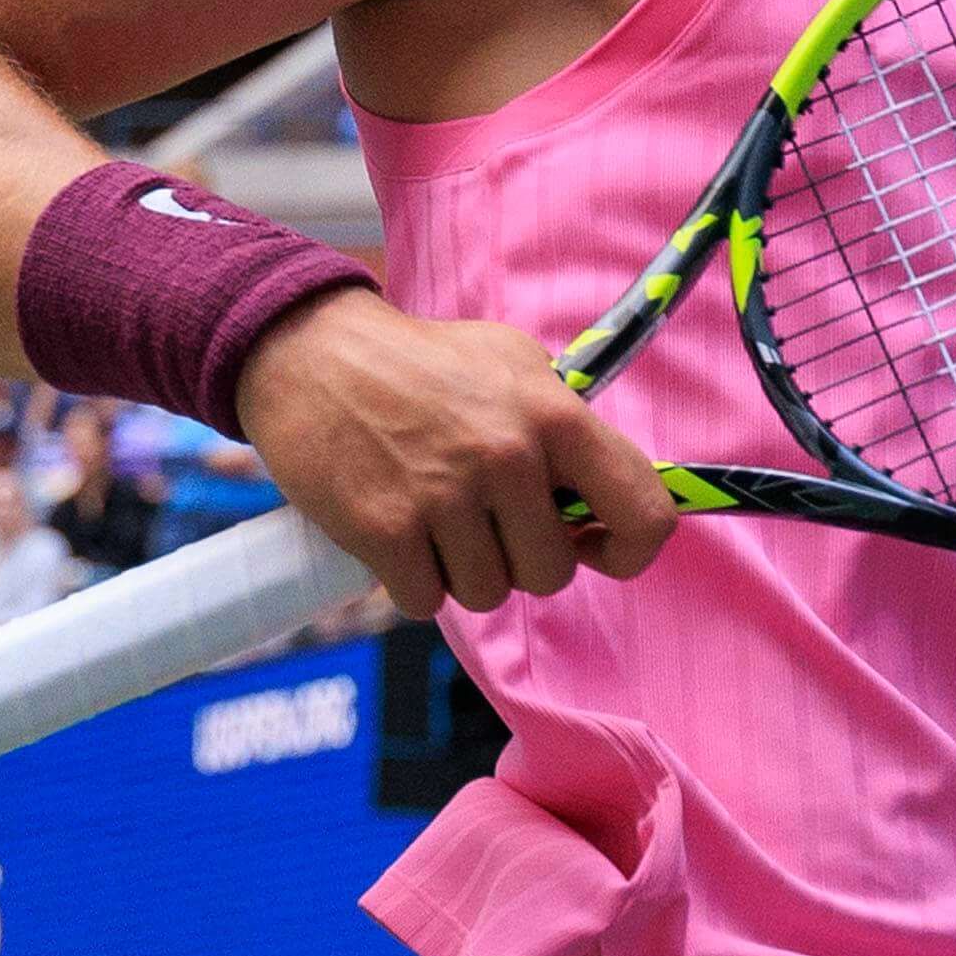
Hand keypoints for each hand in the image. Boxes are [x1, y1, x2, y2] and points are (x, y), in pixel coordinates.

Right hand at [235, 291, 678, 614]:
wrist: (312, 352)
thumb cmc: (421, 361)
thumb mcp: (513, 363)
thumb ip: (565, 427)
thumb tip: (602, 499)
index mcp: (554, 414)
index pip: (644, 512)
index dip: (628, 550)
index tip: (595, 546)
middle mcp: (508, 456)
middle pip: (551, 572)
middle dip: (519, 559)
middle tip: (483, 519)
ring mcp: (445, 496)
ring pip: (487, 594)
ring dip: (462, 571)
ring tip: (435, 518)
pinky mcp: (385, 529)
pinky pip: (426, 602)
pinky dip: (412, 582)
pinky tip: (397, 534)